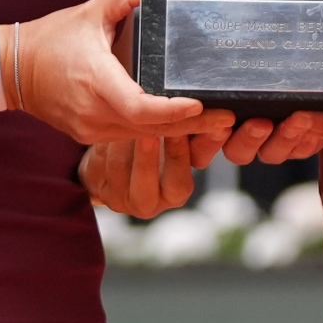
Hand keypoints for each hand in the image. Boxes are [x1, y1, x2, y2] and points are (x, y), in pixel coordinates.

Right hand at [7, 0, 222, 144]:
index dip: (174, 111)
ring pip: (144, 138)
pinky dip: (157, 133)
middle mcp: (95, 113)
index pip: (141, 108)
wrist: (10, 69)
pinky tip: (181, 126)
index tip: (201, 103)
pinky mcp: (91, 135)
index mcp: (96, 81)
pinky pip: (131, 139)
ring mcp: (92, 129)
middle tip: (229, 116)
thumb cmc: (50, 40)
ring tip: (215, 122)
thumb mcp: (88, 11)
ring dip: (178, 132)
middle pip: (152, 129)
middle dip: (193, 125)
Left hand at [80, 134, 224, 216]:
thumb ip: (202, 138)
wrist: (119, 158)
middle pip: (145, 184)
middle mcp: (148, 204)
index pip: (179, 184)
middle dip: (147, 155)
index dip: (177, 155)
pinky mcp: (97, 190)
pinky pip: (98, 165)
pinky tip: (107, 128)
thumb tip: (224, 126)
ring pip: (119, 170)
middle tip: (149, 128)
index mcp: (174, 194)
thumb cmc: (159, 147)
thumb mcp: (182, 143)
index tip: (177, 128)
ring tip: (125, 119)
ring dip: (122, 143)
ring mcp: (120, 200)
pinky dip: (103, 145)